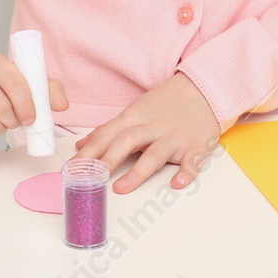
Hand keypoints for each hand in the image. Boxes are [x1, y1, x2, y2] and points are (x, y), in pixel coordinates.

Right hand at [0, 51, 69, 147]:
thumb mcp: (20, 76)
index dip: (26, 104)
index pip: (13, 83)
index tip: (31, 116)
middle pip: (1, 108)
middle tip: (16, 118)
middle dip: (15, 120)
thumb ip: (46, 87)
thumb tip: (62, 105)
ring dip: (2, 129)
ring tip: (1, 120)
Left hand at [71, 72, 219, 193]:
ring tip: (121, 188)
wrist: (204, 89)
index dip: (88, 151)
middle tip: (90, 178)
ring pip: (154, 154)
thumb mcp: (135, 111)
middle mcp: (153, 127)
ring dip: (137, 172)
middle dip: (107, 160)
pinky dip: (186, 173)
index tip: (73, 168)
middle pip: (127, 141)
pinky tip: (176, 184)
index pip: (107, 134)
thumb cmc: (166, 103)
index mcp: (135, 117)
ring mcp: (174, 137)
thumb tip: (83, 146)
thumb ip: (109, 129)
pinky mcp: (196, 146)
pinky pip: (191, 162)